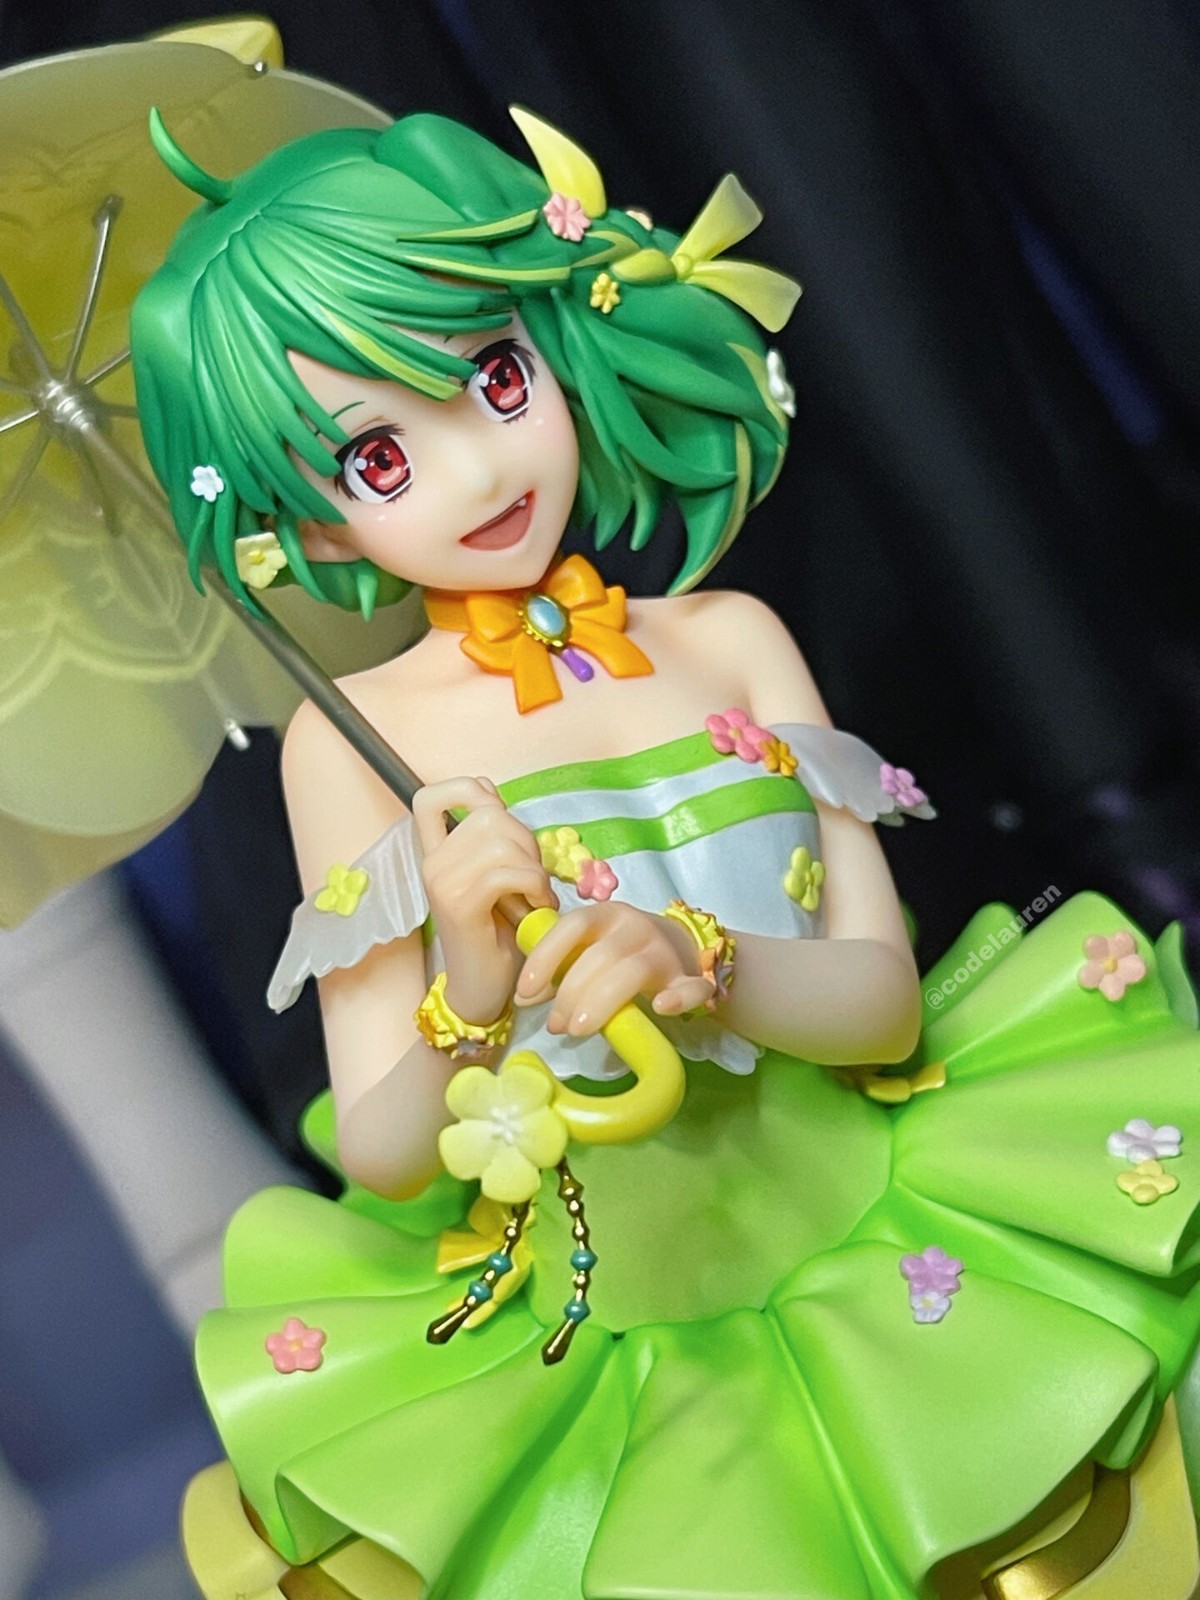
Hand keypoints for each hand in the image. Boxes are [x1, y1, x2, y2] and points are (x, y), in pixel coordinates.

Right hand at [413, 777, 556, 1024]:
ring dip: (533, 867)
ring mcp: (442, 883)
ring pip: (500, 843)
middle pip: (488, 815)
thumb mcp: (498, 878)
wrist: (483, 990)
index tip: (496, 813)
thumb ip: (495, 842)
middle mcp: (432, 863)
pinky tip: (537, 907)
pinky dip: (534, 886)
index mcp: (437, 854)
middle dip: (525, 839)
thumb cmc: (497, 935)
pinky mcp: (460, 905)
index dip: (466, 789)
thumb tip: (500, 804)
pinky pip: (506, 873)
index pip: (429, 797)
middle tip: (534, 876)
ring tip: (537, 894)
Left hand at [514, 900, 715, 1036]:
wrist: (680, 949)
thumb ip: (559, 968)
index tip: (524, 991)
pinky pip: (691, 988)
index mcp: (607, 915)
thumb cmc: (620, 952)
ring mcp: (665, 952)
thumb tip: (525, 997)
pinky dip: (678, 998)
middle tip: (555, 1026)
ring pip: (634, 972)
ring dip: (602, 1003)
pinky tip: (660, 1008)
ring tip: (578, 1030)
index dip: (546, 956)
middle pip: (601, 956)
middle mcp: (636, 926)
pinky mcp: (691, 979)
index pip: (573, 925)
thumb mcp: (589, 950)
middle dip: (571, 993)